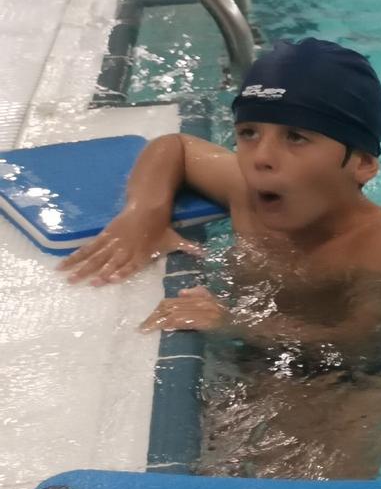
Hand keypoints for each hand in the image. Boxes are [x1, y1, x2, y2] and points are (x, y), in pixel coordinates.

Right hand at [58, 207, 192, 285]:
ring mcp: (113, 241)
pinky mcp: (105, 235)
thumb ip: (188, 248)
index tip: (108, 279)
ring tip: (67, 276)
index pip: (128, 264)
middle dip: (95, 273)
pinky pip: (89, 246)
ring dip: (80, 266)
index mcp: (140, 252)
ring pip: (95, 255)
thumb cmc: (162, 226)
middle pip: (108, 261)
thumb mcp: (175, 239)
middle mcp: (125, 248)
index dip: (118, 272)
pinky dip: (77, 255)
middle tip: (83, 283)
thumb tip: (207, 254)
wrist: (149, 205)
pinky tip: (65, 262)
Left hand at [139, 285, 228, 332]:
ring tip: (146, 330)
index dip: (158, 310)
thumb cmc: (232, 319)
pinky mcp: (207, 322)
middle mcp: (202, 302)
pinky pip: (185, 320)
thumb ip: (201, 293)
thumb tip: (181, 292)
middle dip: (154, 317)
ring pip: (174, 313)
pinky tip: (164, 329)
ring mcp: (205, 312)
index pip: (173, 301)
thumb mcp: (217, 303)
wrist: (246, 326)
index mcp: (202, 297)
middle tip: (142, 328)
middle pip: (170, 306)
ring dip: (158, 322)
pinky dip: (172, 324)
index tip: (148, 320)